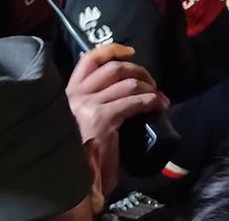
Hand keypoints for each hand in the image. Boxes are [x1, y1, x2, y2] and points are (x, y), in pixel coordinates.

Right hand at [66, 44, 168, 194]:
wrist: (70, 179)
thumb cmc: (79, 153)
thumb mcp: (81, 120)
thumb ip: (94, 101)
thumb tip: (122, 87)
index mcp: (69, 93)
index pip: (89, 59)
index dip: (112, 50)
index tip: (130, 51)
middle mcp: (75, 95)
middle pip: (115, 67)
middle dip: (140, 72)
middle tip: (152, 84)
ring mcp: (87, 105)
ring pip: (128, 83)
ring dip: (150, 88)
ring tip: (159, 99)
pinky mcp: (101, 118)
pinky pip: (134, 101)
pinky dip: (151, 101)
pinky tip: (157, 107)